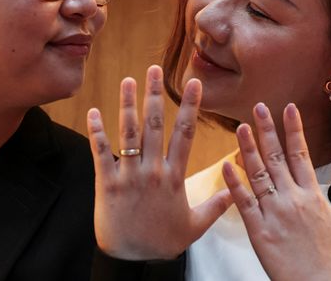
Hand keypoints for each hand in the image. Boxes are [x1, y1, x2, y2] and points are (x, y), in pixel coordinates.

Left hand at [87, 65, 232, 259]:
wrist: (134, 261)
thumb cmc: (163, 243)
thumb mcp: (195, 226)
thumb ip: (216, 205)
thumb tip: (235, 189)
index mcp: (174, 176)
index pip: (185, 134)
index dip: (191, 106)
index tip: (195, 84)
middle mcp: (152, 170)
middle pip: (155, 125)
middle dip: (155, 94)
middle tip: (154, 69)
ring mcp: (129, 175)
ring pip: (128, 133)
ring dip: (127, 104)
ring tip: (128, 80)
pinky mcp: (107, 183)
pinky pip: (100, 153)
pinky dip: (96, 132)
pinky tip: (94, 112)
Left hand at [222, 102, 330, 280]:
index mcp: (313, 195)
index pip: (301, 153)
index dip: (293, 129)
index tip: (288, 108)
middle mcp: (292, 198)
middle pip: (276, 157)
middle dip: (267, 130)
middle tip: (258, 107)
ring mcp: (274, 213)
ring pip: (257, 174)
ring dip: (247, 149)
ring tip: (240, 127)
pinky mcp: (258, 229)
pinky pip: (244, 202)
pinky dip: (234, 183)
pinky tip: (226, 164)